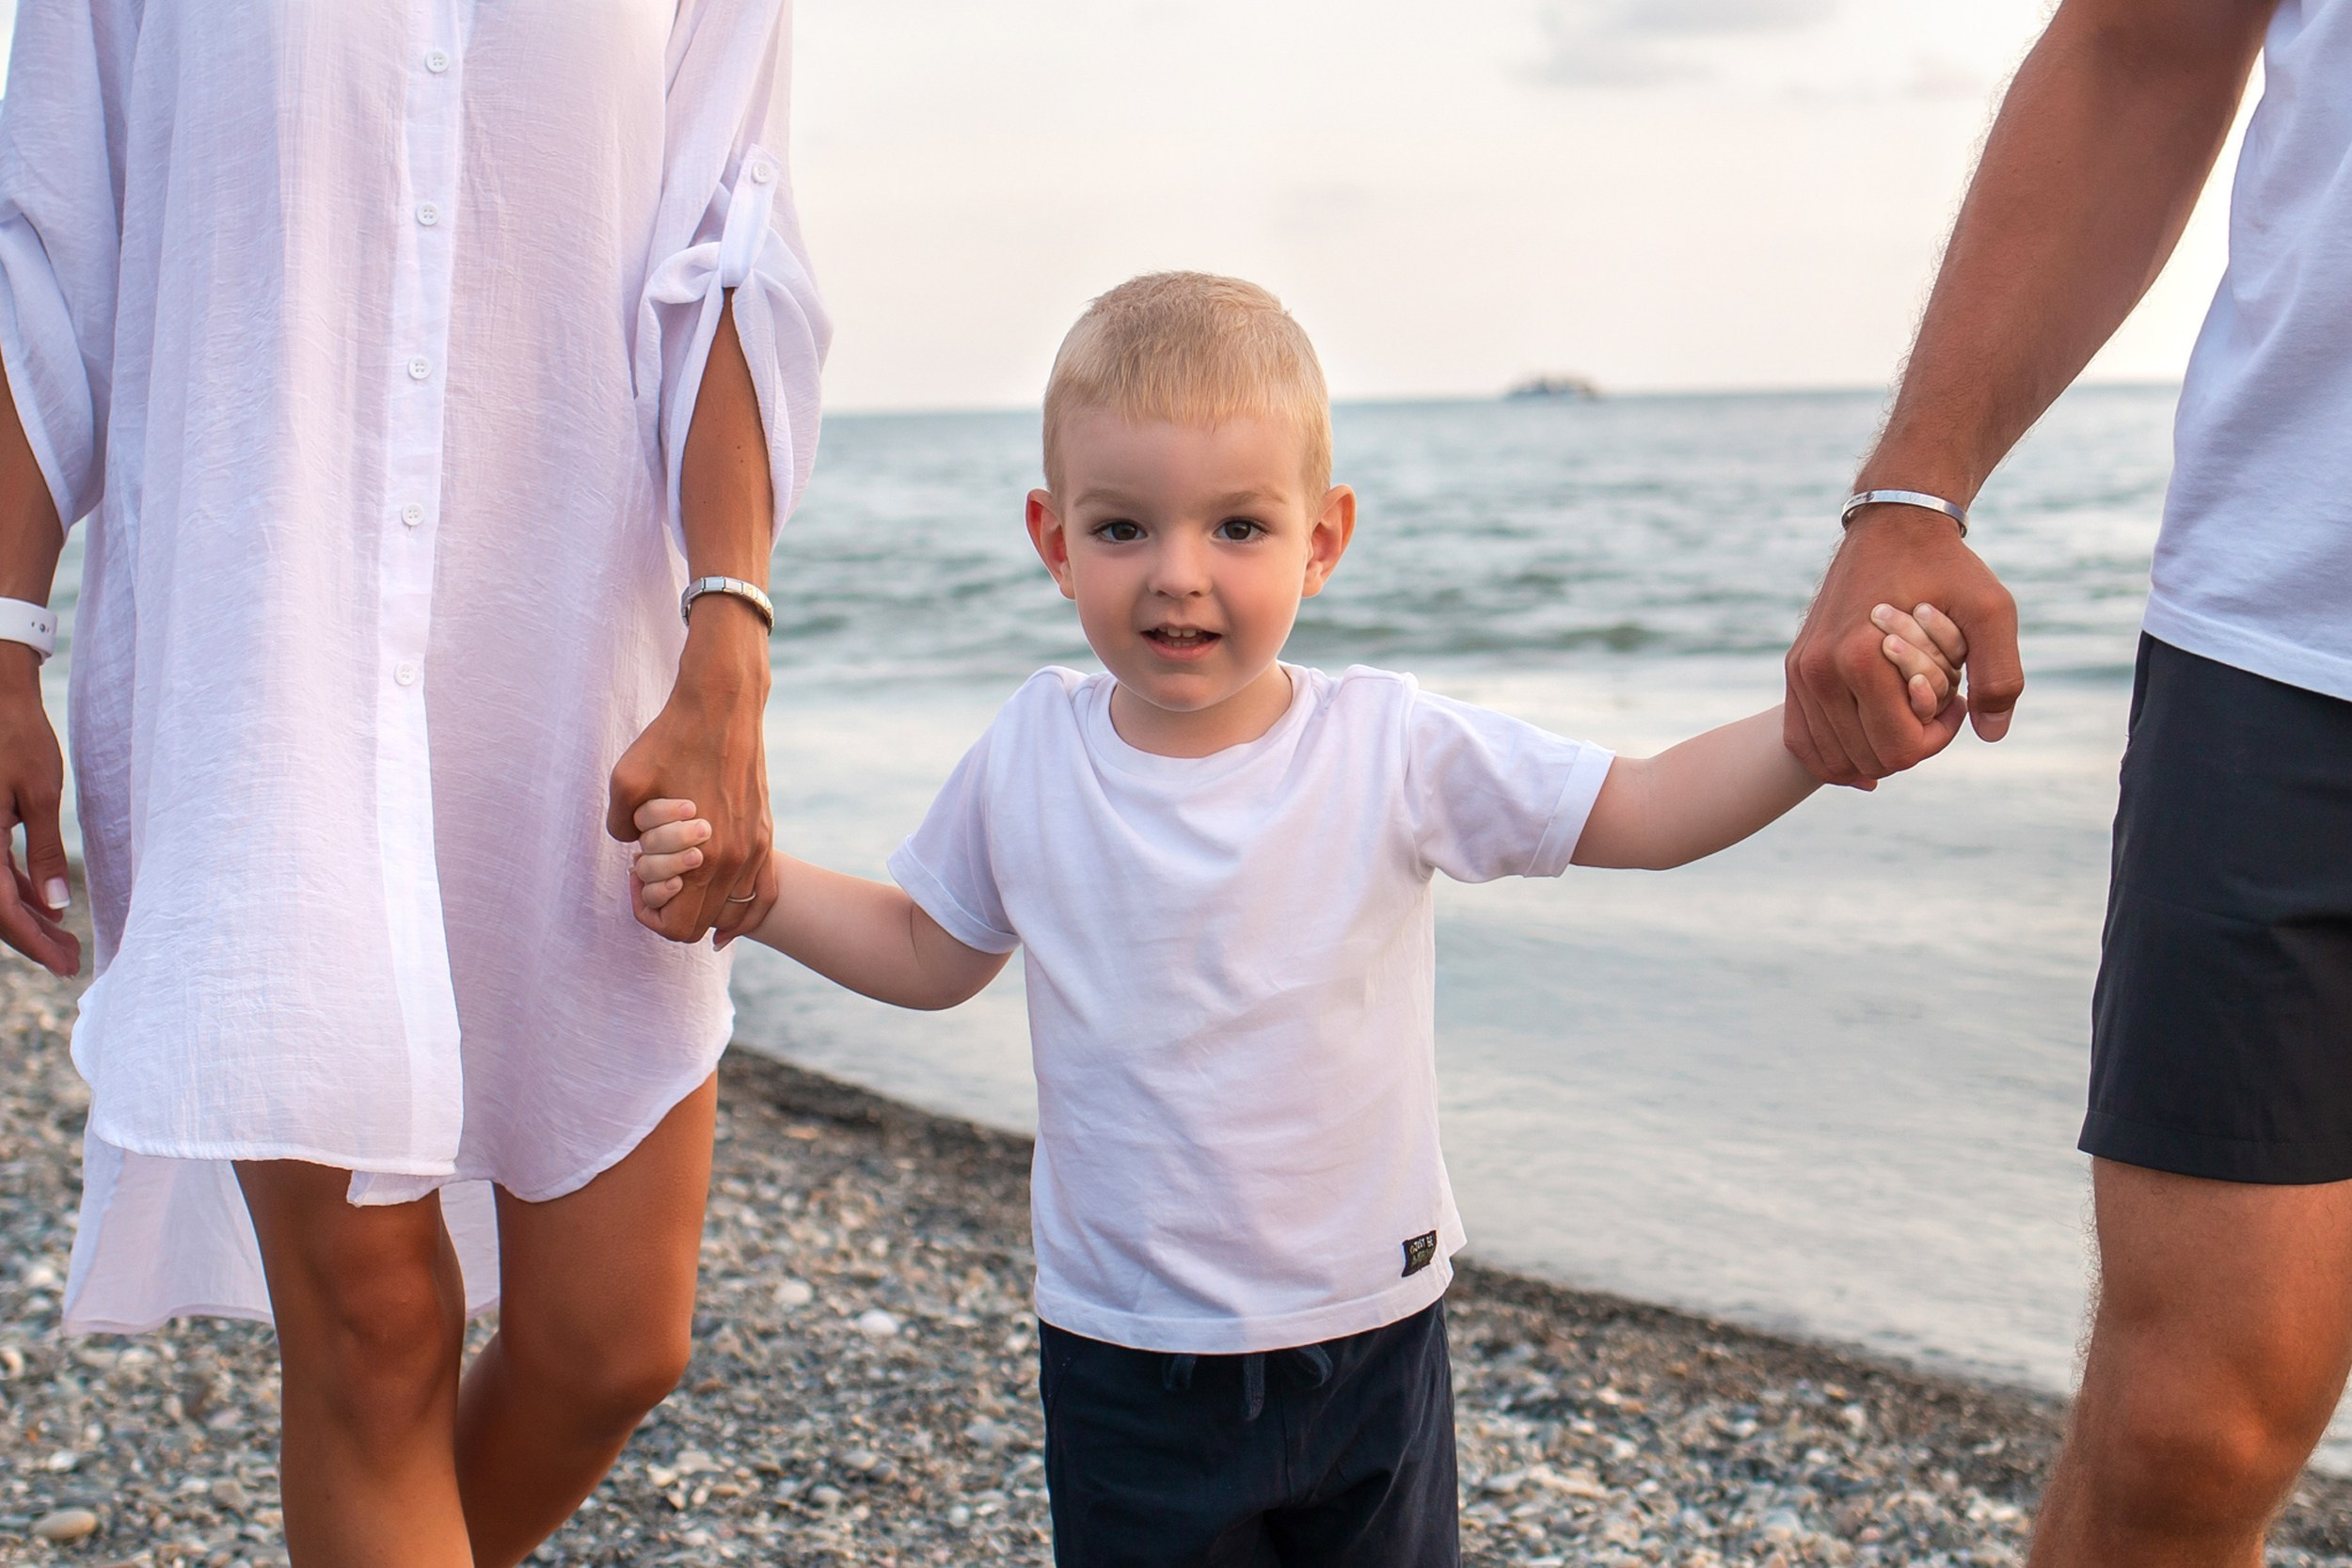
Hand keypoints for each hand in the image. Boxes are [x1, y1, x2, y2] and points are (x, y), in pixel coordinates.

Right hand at [0, 647, 76, 975]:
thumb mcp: (38, 794)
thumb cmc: (14, 736)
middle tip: (71, 959)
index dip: (31, 940)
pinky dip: (14, 891)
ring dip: (23, 918)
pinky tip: (44, 906)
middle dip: (30, 937)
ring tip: (65, 939)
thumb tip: (55, 906)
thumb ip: (44, 852)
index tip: (64, 963)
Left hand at [607, 605, 775, 943]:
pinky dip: (744, 913)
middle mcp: (738, 860)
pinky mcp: (767, 833)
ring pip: (736, 913)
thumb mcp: (624, 783)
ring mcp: (758, 847)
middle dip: (672, 908)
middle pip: (703, 925)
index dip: (649, 911)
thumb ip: (619, 828)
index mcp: (705, 857)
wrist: (723, 705)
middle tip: (653, 872)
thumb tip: (631, 847)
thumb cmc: (671, 740)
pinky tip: (725, 925)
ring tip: (682, 876)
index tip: (636, 876)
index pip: (677, 926)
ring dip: (704, 905)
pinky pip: (765, 893)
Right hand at [1784, 512, 2022, 785]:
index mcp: (1860, 659)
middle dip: (1911, 743)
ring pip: (1834, 759)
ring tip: (1906, 714)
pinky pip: (1803, 742)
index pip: (1901, 747)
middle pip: (1869, 759)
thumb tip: (1991, 733)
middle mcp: (1819, 670)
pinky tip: (1867, 761)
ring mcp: (1801, 672)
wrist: (1893, 525)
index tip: (1958, 701)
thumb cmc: (1947, 568)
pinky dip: (1835, 760)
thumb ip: (2001, 676)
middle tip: (1935, 706)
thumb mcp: (1992, 611)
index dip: (1940, 737)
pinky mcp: (1795, 670)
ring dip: (1877, 750)